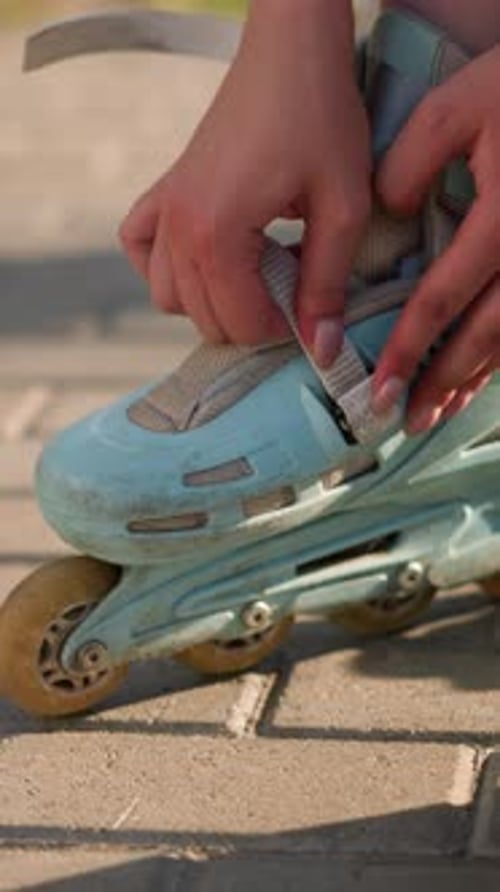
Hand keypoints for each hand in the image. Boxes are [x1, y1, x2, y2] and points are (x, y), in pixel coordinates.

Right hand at [120, 0, 370, 362]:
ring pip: (169, 297)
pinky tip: (205, 257)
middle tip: (295, 290)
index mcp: (216, 235)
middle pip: (204, 319)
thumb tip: (323, 349)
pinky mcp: (164, 192)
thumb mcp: (343, 207)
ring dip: (213, 302)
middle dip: (253, 319)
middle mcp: (178, 228)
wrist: (291, 51)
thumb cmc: (322, 118)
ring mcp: (164, 210)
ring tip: (259, 276)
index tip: (314, 308)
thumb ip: (328, 284)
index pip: (240, 323)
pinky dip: (166, 267)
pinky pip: (141, 251)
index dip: (284, 329)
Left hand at [373, 48, 499, 433]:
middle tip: (406, 419)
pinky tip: (480, 373)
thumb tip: (387, 213)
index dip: (409, 346)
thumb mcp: (461, 104)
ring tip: (437, 412)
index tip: (379, 385)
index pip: (445, 298)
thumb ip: (412, 159)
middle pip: (486, 337)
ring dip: (473, 380)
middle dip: (442, 383)